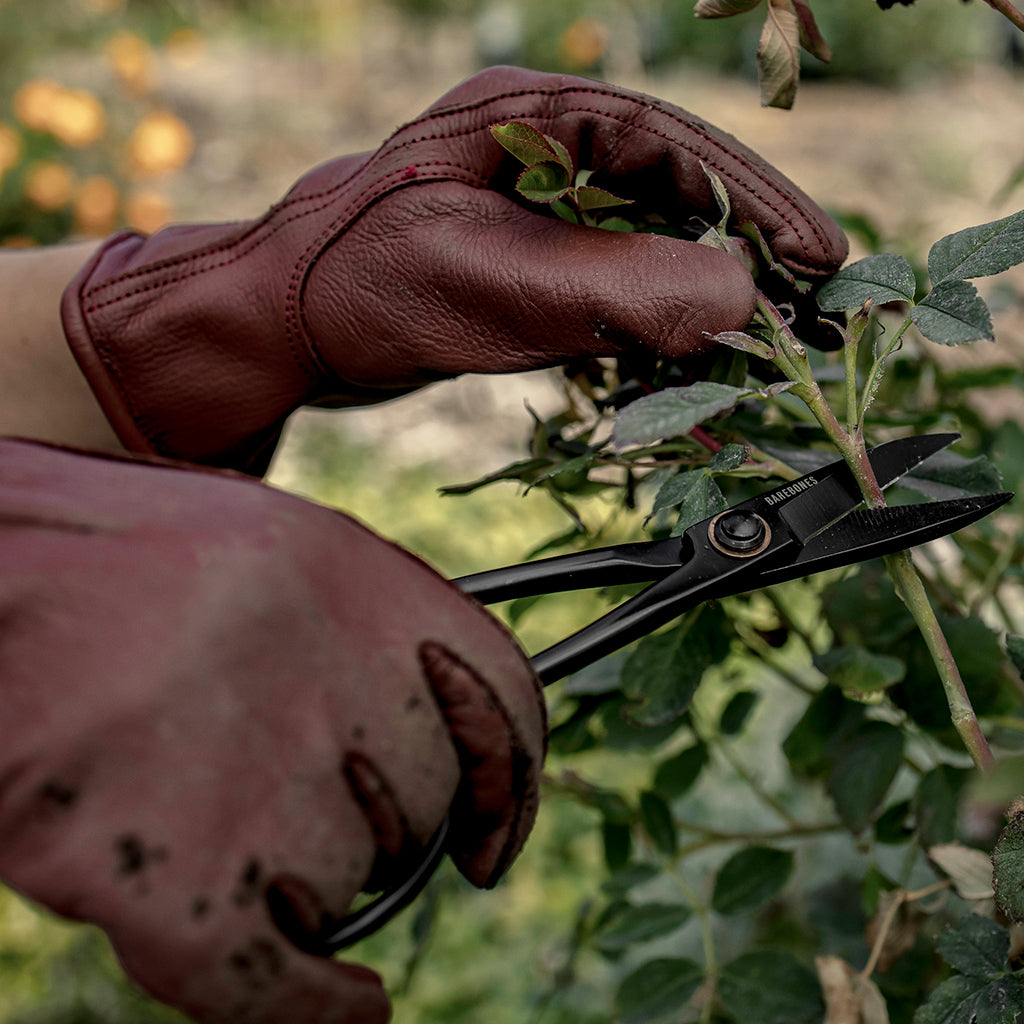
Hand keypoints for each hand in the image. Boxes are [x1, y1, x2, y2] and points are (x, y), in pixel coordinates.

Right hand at [0, 439, 544, 1023]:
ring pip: (344, 884)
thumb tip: (438, 712)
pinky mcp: (169, 879)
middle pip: (421, 806)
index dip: (508, 776)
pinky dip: (315, 1010)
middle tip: (285, 781)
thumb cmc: (122, 559)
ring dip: (294, 871)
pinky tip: (347, 1006)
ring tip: (196, 797)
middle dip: (378, 815)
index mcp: (362, 586)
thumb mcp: (275, 548)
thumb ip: (366, 627)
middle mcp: (332, 681)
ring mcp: (258, 783)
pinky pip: (280, 987)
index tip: (489, 830)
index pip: (503, 702)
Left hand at [61, 65, 846, 472]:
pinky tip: (678, 372)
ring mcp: (527, 205)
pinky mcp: (516, 261)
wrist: (275, 329)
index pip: (676, 144)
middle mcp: (536, 146)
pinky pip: (603, 288)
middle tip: (812, 309)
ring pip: (642, 245)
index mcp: (530, 113)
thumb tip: (743, 301)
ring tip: (759, 354)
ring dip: (699, 302)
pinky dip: (647, 332)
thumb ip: (619, 289)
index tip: (823, 258)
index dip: (759, 201)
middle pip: (672, 193)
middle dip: (742, 254)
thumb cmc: (358, 287)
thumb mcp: (493, 281)